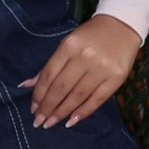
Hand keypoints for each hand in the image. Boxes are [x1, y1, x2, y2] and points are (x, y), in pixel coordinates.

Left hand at [20, 13, 140, 129]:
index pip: (49, 75)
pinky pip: (97, 99)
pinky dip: (83, 112)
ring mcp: (102, 68)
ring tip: (51, 123)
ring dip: (62, 112)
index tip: (33, 109)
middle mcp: (84, 57)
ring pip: (77, 96)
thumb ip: (50, 66)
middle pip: (61, 87)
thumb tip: (27, 86)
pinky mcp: (117, 78)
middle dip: (48, 107)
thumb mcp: (67, 44)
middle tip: (39, 122)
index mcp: (69, 46)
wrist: (122, 25)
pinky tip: (72, 121)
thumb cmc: (90, 36)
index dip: (39, 94)